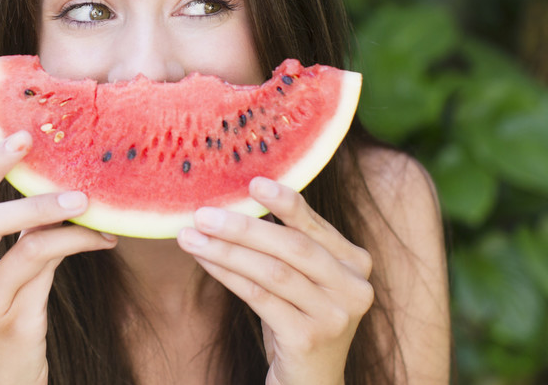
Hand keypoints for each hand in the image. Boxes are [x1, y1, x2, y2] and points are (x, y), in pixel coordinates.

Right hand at [0, 131, 117, 384]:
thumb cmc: (6, 317)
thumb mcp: (1, 272)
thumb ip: (18, 233)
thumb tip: (59, 182)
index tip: (22, 133)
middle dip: (5, 174)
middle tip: (43, 150)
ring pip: (13, 240)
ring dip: (51, 212)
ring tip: (86, 200)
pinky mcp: (6, 321)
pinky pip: (42, 266)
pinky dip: (75, 244)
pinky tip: (102, 239)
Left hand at [177, 177, 373, 384]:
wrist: (309, 382)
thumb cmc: (298, 321)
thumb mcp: (302, 281)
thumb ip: (289, 245)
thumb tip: (239, 202)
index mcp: (356, 264)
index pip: (314, 227)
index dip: (285, 202)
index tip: (254, 181)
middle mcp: (354, 288)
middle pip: (292, 247)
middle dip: (244, 227)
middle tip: (204, 213)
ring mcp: (334, 316)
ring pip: (272, 272)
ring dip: (226, 250)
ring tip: (191, 236)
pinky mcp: (308, 339)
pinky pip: (260, 297)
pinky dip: (228, 274)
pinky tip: (204, 260)